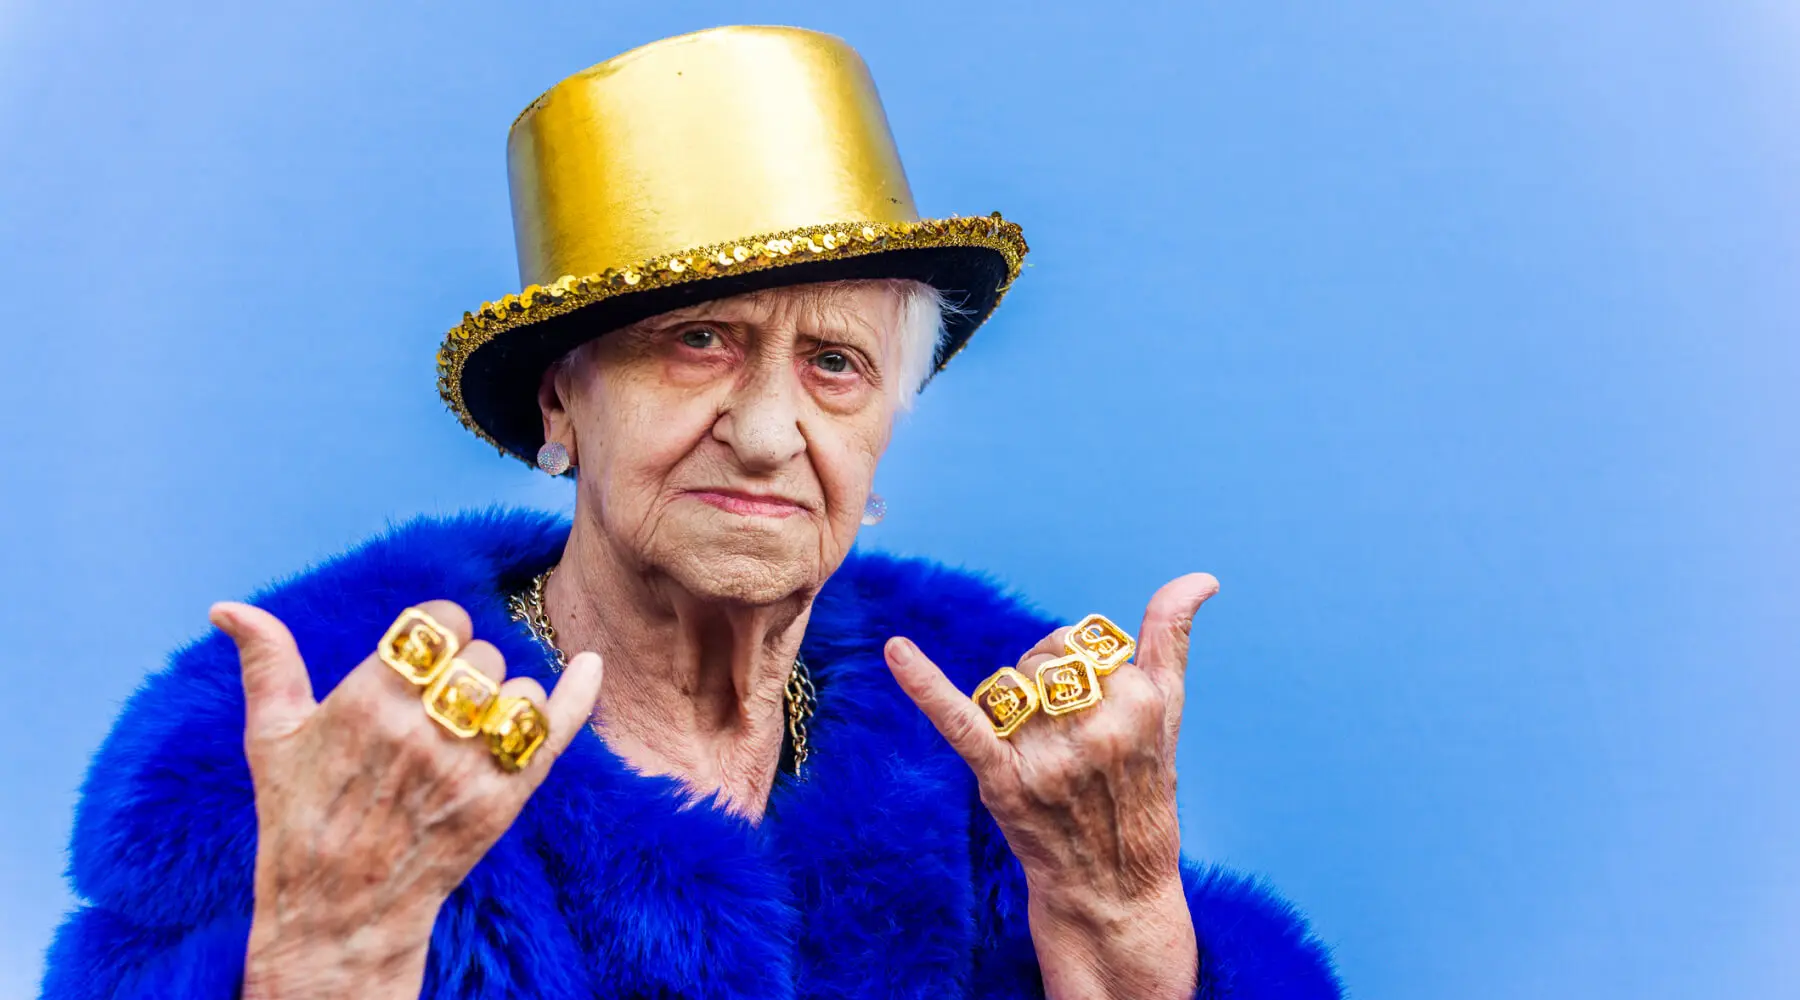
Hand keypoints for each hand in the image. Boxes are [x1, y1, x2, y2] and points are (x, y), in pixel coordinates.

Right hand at [210, 600, 603, 999]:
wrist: (339, 915)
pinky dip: (578, 694)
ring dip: (504, 698)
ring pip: (518, 689)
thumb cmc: (299, 822)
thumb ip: (266, 666)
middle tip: (441, 706)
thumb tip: (228, 608)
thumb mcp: (273, 742)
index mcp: (366, 702)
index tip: (431, 651)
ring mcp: (467, 768)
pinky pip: (553, 730)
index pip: (440, 624)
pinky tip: (589, 666)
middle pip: (482, 657)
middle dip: (467, 671)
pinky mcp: (503, 801)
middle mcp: (421, 731)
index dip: (442, 631)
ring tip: (473, 727)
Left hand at [884, 574, 1219, 999]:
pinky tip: (896, 650)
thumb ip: (1172, 639)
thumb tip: (1202, 577)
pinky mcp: (1004, 780)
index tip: (1089, 703)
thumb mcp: (1169, 715)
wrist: (1115, 890)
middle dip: (1044, 679)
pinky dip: (923, 683)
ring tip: (1040, 750)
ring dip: (1013, 704)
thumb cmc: (1143, 792)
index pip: (1082, 641)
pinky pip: (959, 720)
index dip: (1075, 663)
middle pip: (1044, 658)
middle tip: (1064, 734)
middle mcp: (1099, 727)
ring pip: (1009, 684)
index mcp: (1142, 702)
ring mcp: (1050, 755)